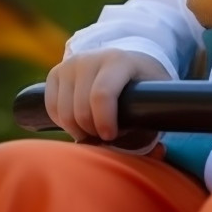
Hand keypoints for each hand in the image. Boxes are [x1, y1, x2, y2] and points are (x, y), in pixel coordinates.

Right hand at [44, 49, 170, 141]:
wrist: (125, 62)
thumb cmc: (141, 87)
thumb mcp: (154, 98)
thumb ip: (154, 122)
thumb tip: (159, 152)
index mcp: (119, 61)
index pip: (102, 94)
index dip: (103, 121)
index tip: (110, 136)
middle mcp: (90, 58)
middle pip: (80, 108)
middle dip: (92, 131)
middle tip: (105, 136)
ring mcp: (70, 64)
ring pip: (63, 111)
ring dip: (78, 129)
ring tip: (94, 130)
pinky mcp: (56, 73)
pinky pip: (51, 108)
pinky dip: (64, 122)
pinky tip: (80, 122)